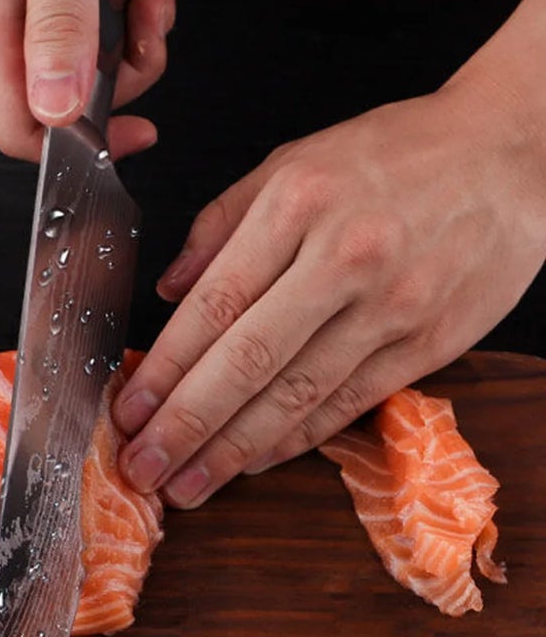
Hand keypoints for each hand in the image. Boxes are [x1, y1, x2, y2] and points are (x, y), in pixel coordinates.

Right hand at [0, 0, 174, 162]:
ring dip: (130, 33)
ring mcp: (8, 6)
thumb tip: (54, 109)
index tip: (136, 133)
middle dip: (123, 68)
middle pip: (65, 97)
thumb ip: (57, 34)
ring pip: (83, 60)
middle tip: (146, 29)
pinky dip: (122, 7)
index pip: (20, 131)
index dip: (82, 144)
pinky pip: (84, 24)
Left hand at [112, 37, 545, 497]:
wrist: (509, 155)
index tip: (128, 407)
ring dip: (234, 448)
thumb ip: (226, 221)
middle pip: (250, 359)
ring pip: (299, 393)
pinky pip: (351, 402)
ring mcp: (392, 306)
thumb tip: (170, 291)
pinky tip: (255, 460)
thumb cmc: (402, 152)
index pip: (216, 302)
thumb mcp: (299, 158)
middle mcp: (346, 256)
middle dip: (187, 424)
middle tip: (143, 466)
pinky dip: (298, 439)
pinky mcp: (430, 342)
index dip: (166, 366)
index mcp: (300, 201)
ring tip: (188, 484)